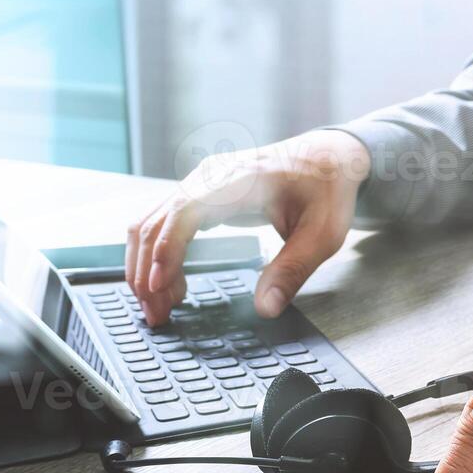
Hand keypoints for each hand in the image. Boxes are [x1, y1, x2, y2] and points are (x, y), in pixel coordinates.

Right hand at [125, 130, 370, 325]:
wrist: (327, 157)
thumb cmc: (326, 190)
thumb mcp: (322, 234)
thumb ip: (293, 270)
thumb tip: (266, 308)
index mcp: (239, 181)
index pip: (185, 211)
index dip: (165, 249)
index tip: (159, 287)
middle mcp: (210, 177)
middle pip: (156, 221)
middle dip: (146, 272)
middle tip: (157, 315)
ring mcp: (200, 183)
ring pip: (150, 223)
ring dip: (144, 266)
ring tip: (160, 307)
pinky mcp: (199, 194)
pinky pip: (163, 223)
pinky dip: (156, 255)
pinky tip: (170, 283)